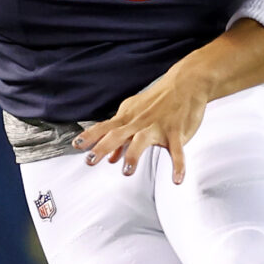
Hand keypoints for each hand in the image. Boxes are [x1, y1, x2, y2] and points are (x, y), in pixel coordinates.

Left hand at [76, 64, 210, 182]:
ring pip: (142, 140)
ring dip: (133, 154)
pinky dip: (178, 165)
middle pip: (117, 134)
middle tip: (91, 161)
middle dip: (102, 147)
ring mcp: (158, 126)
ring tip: (126, 171)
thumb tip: (111, 157)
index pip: (105, 127)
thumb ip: (122, 136)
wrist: (186, 84)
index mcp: (129, 117)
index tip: (76, 146)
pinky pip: (177, 151)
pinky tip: (177, 179)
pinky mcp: (177, 132)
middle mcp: (140, 122)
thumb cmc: (159, 100)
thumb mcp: (136, 114)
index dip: (90, 136)